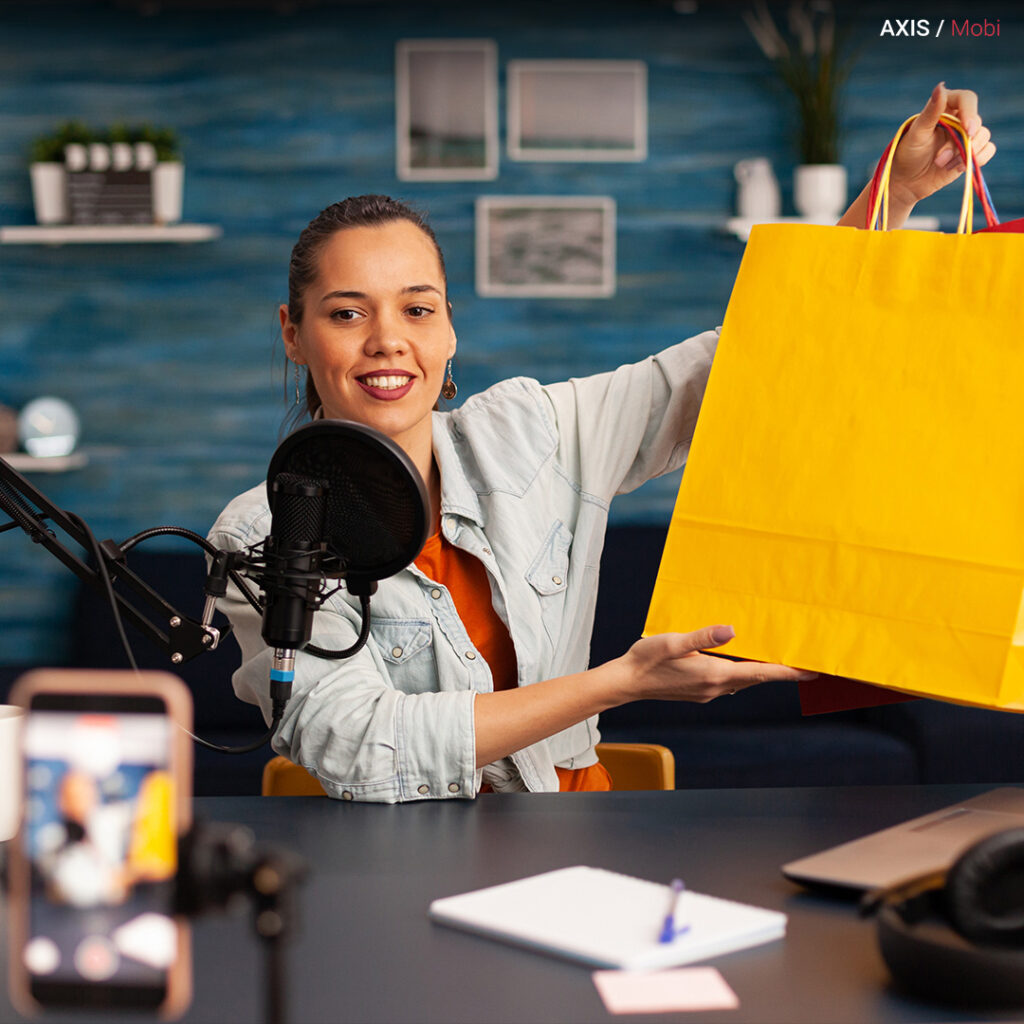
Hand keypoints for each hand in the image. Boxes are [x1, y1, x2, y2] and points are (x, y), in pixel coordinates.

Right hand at [620, 625, 816, 703]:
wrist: (626, 682)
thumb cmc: (646, 659)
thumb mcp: (674, 641)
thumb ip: (703, 636)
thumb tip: (731, 630)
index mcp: (714, 674)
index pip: (760, 673)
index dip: (787, 671)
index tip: (811, 671)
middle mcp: (715, 687)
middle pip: (757, 679)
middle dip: (781, 671)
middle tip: (805, 664)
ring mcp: (708, 692)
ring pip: (743, 682)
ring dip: (762, 673)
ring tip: (778, 661)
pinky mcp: (699, 691)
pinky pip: (730, 683)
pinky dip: (743, 674)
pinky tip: (740, 663)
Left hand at [889, 82, 995, 209]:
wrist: (906, 181)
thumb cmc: (907, 154)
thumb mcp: (917, 133)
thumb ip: (931, 112)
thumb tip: (940, 87)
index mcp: (945, 107)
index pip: (967, 99)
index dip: (970, 112)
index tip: (967, 129)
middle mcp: (959, 119)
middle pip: (976, 122)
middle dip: (960, 143)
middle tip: (939, 159)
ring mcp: (966, 136)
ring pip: (983, 136)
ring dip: (965, 154)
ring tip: (941, 164)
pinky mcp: (971, 152)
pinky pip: (988, 150)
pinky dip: (977, 160)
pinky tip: (958, 168)